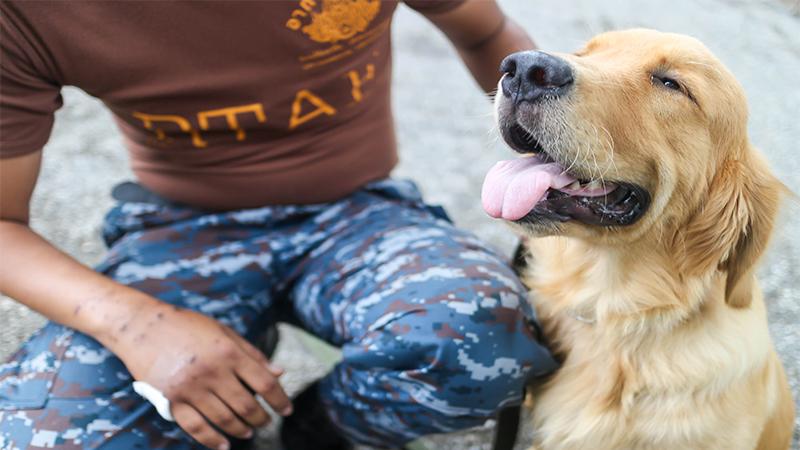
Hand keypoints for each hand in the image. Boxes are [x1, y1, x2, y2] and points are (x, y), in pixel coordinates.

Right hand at [106, 303, 290, 449]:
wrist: (142, 326)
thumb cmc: (188, 326)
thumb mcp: (224, 332)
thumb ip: (252, 353)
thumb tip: (279, 373)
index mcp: (229, 352)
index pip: (264, 382)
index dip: (280, 399)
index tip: (287, 410)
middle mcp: (213, 371)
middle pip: (246, 405)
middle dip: (261, 418)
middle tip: (267, 423)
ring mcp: (191, 387)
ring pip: (223, 419)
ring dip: (240, 430)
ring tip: (248, 433)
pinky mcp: (170, 399)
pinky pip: (195, 426)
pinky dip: (211, 440)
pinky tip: (223, 445)